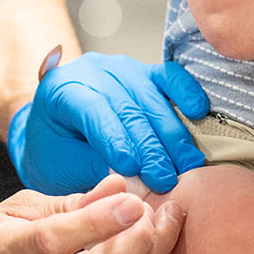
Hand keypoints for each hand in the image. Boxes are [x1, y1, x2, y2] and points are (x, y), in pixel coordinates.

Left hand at [7, 53, 210, 193]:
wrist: (57, 131)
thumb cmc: (56, 152)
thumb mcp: (64, 165)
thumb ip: (95, 169)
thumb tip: (131, 185)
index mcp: (62, 89)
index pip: (93, 111)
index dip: (114, 139)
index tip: (132, 167)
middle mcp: (93, 71)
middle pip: (127, 107)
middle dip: (150, 147)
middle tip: (166, 180)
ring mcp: (122, 68)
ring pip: (152, 97)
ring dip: (172, 135)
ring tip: (186, 166)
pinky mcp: (146, 71)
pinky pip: (169, 76)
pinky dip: (185, 92)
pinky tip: (197, 112)